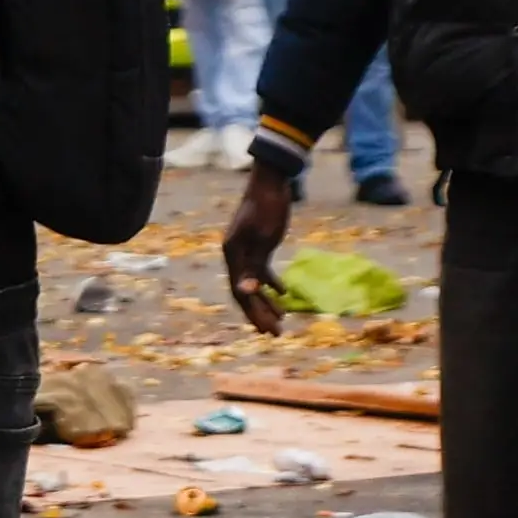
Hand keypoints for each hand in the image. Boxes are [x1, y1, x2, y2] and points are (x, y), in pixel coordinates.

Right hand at [222, 167, 296, 331]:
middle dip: (260, 314)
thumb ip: (253, 266)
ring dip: (267, 302)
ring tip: (282, 319)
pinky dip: (272, 284)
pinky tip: (284, 294)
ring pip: (254, 284)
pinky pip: (262, 271)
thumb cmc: (268, 208)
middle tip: (276, 334)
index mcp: (233, 255)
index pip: (241, 292)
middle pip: (246, 292)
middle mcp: (235, 256)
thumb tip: (245, 292)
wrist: (271, 183)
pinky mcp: (258, 245)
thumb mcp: (263, 238)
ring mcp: (245, 250)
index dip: (254, 314)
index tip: (269, 331)